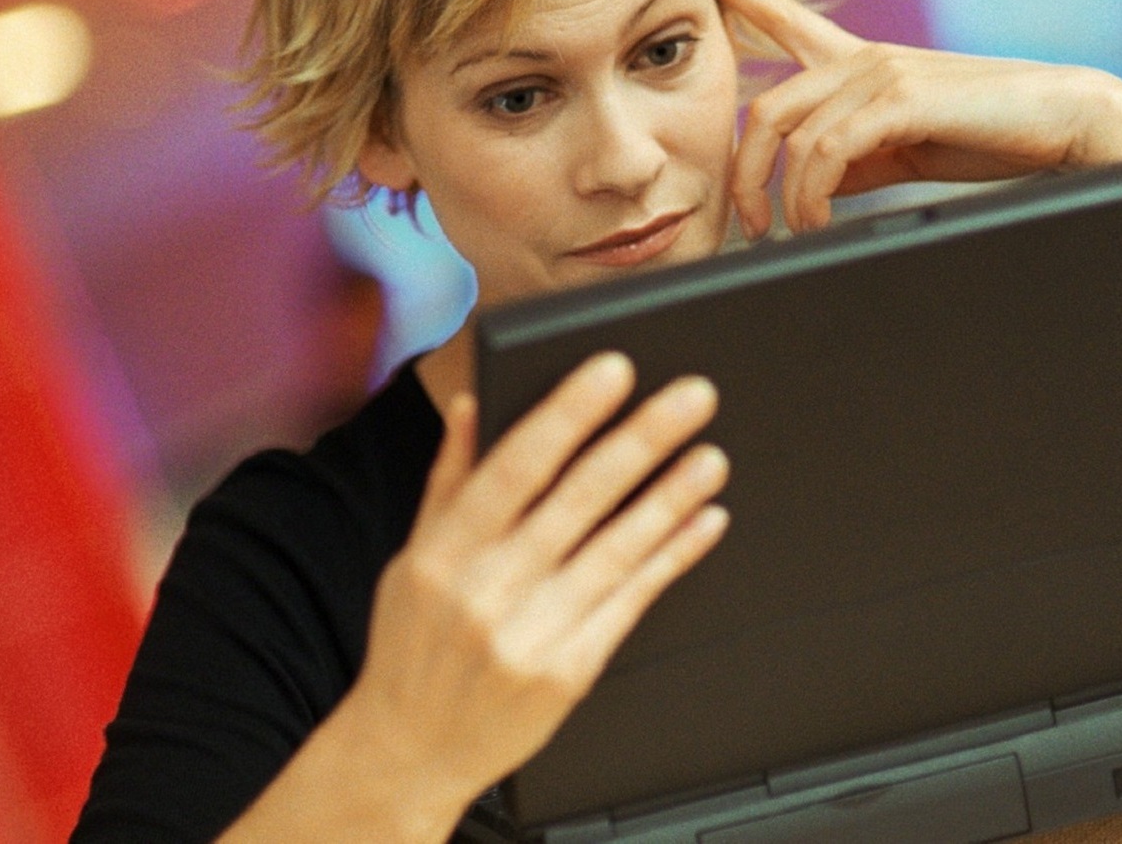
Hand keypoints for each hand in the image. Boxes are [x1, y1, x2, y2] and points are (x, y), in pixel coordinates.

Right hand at [350, 352, 728, 820]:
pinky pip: (632, 602)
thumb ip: (449, 479)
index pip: (516, 465)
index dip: (569, 414)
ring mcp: (533, 634)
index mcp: (446, 550)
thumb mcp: (413, 557)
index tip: (615, 370)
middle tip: (693, 397)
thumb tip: (476, 403)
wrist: (409, 751)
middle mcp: (489, 589)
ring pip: (616, 550)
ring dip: (671, 498)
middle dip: (642, 440)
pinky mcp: (569, 672)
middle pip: (579, 500)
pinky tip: (703, 523)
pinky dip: (671, 558)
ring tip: (712, 456)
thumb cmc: (413, 647)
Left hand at [716, 0, 1121, 237]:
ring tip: (793, 234)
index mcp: (864, 64)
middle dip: (745, 175)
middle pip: (765, 109)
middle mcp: (864, 59)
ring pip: (793, 136)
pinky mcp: (902, 98)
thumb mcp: (906, 150)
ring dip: (784, 198)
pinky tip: (821, 222)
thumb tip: (811, 192)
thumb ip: (856, 161)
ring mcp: (882, 73)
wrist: (1063, 120)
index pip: (793, 25)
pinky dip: (814, 195)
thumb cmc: (991, 136)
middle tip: (749, 226)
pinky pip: (829, 150)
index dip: (749, 1)